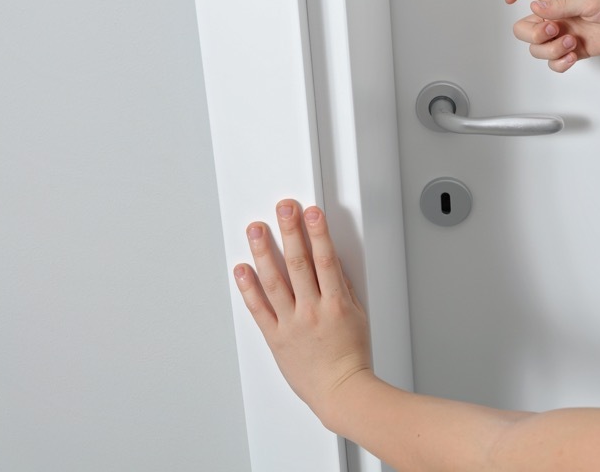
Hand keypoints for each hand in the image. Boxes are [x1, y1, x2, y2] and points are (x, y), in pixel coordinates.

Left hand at [233, 200, 373, 427]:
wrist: (340, 390)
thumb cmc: (351, 356)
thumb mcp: (357, 315)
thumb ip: (343, 288)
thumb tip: (332, 263)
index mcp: (335, 304)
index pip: (325, 260)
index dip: (318, 233)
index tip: (311, 213)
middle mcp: (311, 311)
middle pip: (298, 263)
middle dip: (290, 231)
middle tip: (283, 209)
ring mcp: (291, 323)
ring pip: (274, 281)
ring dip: (263, 251)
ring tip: (256, 230)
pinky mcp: (275, 337)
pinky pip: (259, 309)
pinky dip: (248, 288)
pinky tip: (242, 269)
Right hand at [503, 0, 599, 71]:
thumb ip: (561, 6)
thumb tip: (536, 8)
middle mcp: (557, 16)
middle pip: (523, 28)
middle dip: (533, 34)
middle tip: (554, 31)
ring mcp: (564, 35)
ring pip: (537, 49)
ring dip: (550, 50)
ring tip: (572, 43)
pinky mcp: (575, 51)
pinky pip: (555, 63)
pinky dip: (559, 63)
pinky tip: (573, 55)